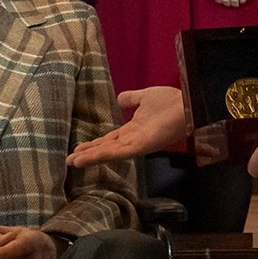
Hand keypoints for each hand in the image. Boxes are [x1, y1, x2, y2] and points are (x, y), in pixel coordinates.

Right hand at [67, 86, 187, 166]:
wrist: (187, 103)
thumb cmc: (171, 100)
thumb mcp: (145, 96)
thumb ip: (131, 99)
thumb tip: (117, 98)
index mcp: (133, 130)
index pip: (109, 139)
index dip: (94, 144)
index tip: (77, 148)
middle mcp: (132, 140)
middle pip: (106, 149)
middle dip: (88, 154)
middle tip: (69, 160)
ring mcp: (136, 144)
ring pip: (109, 153)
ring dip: (91, 157)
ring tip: (73, 162)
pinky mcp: (141, 146)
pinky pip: (118, 153)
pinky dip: (101, 156)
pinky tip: (88, 158)